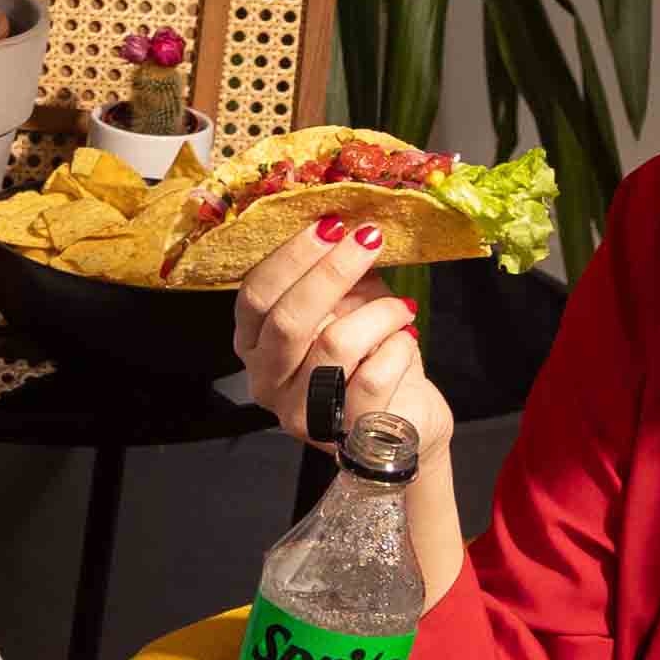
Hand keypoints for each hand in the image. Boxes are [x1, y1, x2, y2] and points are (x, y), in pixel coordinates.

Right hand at [233, 213, 453, 466]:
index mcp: (254, 346)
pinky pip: (373, 376)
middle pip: (288, 320)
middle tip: (368, 240)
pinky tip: (405, 343)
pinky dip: (398, 348)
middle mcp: (267, 382)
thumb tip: (350, 229)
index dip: (291, 257)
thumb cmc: (368, 359)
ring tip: (402, 308)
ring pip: (335, 344)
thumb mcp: (347, 309)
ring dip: (379, 313)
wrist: (402, 423)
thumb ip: (337, 279)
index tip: (331, 225)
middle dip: (332, 272)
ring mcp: (301, 413)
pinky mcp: (344, 434)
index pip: (255, 297)